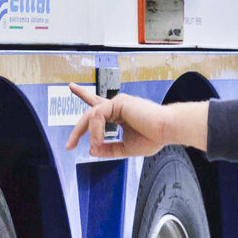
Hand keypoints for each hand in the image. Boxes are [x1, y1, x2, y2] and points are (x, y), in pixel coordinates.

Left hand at [63, 85, 208, 158]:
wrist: (168, 130)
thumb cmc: (154, 137)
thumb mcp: (126, 148)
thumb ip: (109, 149)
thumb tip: (92, 150)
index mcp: (120, 114)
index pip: (99, 105)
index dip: (84, 95)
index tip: (72, 87)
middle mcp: (118, 105)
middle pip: (90, 111)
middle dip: (78, 129)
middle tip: (69, 145)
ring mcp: (118, 102)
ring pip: (92, 116)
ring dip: (90, 135)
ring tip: (96, 147)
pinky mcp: (118, 102)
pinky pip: (97, 116)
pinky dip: (96, 131)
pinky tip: (99, 141)